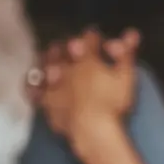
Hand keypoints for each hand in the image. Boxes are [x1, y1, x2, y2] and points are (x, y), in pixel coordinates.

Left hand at [40, 28, 140, 143]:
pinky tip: (37, 81)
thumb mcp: (126, 77)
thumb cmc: (113, 103)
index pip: (89, 40)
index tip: (96, 36)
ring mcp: (52, 84)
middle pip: (62, 48)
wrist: (92, 130)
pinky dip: (33, 83)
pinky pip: (33, 89)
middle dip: (67, 45)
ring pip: (44, 64)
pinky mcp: (44, 101)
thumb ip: (126, 54)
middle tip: (72, 46)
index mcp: (87, 59)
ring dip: (48, 58)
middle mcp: (66, 67)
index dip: (93, 36)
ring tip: (52, 59)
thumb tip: (131, 33)